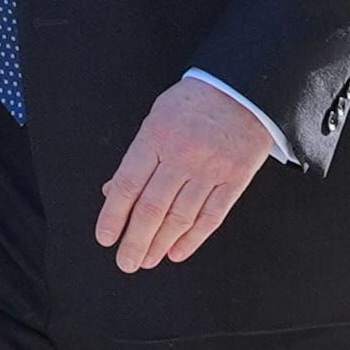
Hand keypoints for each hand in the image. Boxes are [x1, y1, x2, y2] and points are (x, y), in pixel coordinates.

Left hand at [94, 77, 273, 271]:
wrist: (243, 87)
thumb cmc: (194, 103)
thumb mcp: (157, 119)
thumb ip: (137, 157)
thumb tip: (112, 192)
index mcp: (157, 136)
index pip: (128, 184)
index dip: (114, 215)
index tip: (106, 238)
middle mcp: (183, 155)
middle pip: (153, 207)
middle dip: (136, 240)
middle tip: (126, 262)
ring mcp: (211, 168)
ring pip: (180, 217)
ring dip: (161, 244)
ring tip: (148, 260)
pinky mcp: (235, 179)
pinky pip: (211, 216)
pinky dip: (193, 239)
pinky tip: (177, 252)